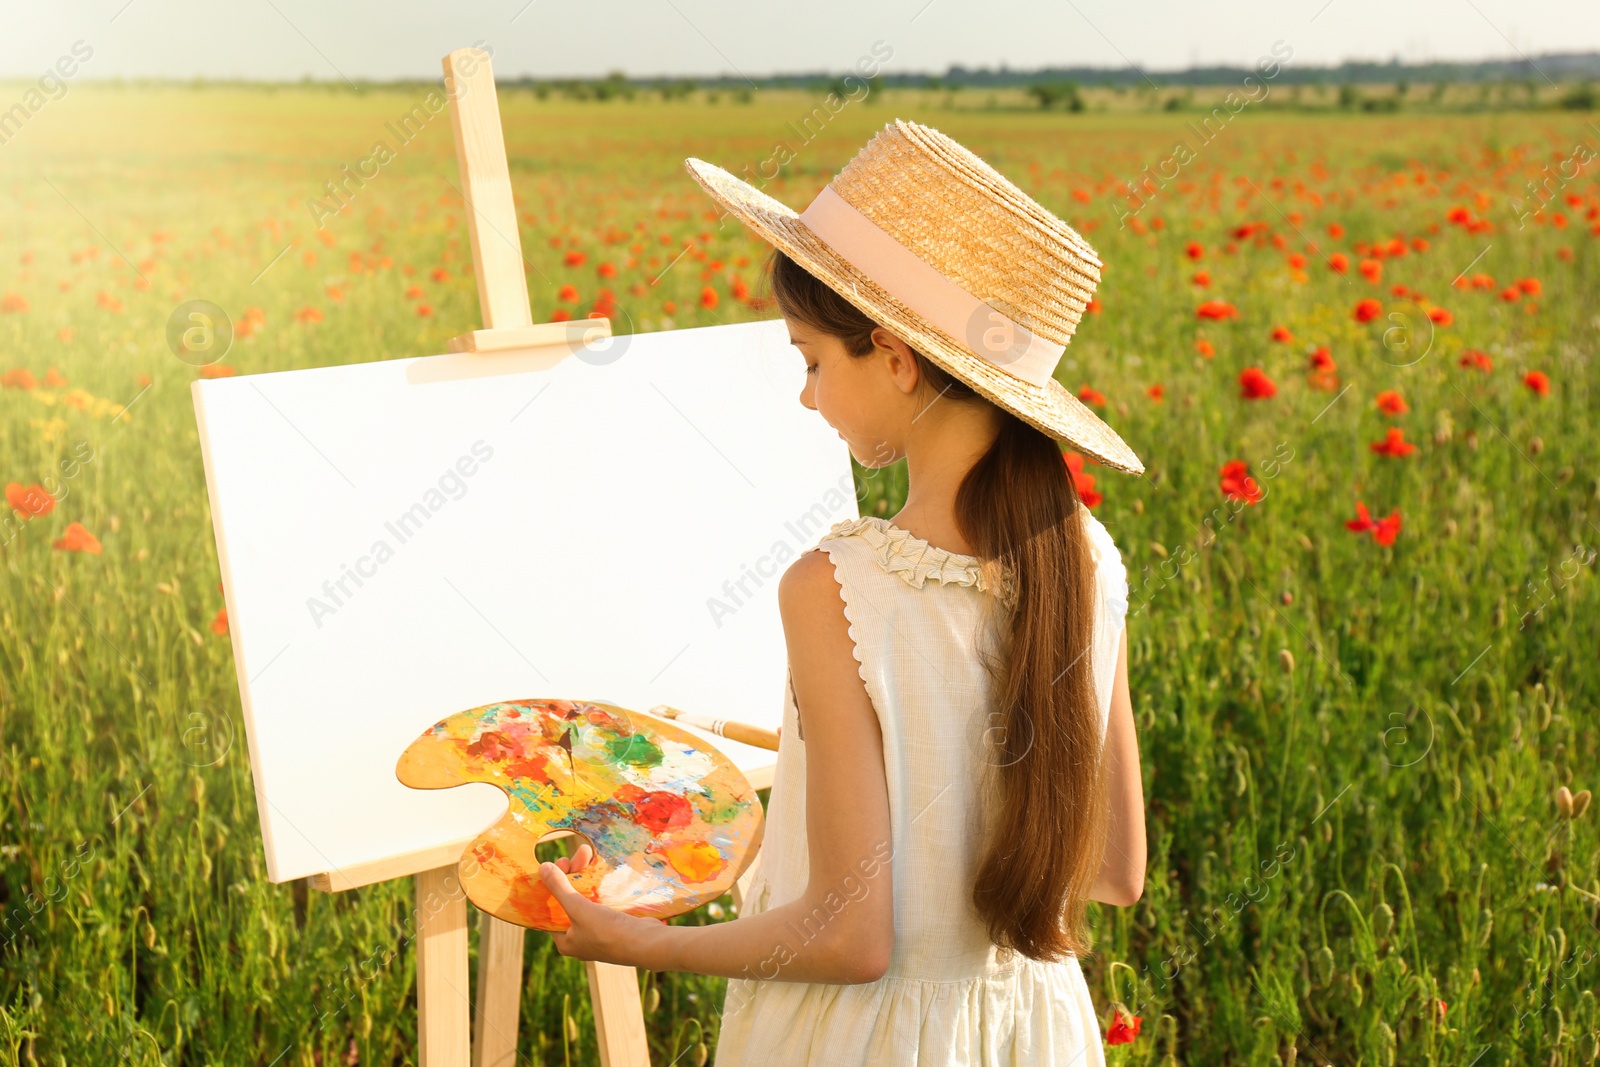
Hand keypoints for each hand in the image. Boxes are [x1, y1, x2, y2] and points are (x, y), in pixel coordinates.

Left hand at [539, 844, 667, 966]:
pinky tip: (600, 868)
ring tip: (588, 853)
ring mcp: (598, 931)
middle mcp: (579, 938)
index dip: (552, 886)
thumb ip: (559, 888)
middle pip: (569, 900)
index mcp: (566, 941)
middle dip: (573, 875)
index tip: (559, 864)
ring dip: (587, 876)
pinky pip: (601, 900)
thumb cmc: (608, 932)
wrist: (647, 944)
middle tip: (578, 855)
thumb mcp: (579, 909)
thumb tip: (543, 868)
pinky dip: (599, 885)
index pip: (551, 910)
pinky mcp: (614, 923)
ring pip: (586, 897)